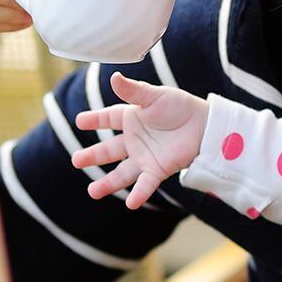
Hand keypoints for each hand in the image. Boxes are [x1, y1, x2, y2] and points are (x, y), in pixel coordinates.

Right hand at [71, 73, 209, 208]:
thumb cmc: (181, 107)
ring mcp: (145, 157)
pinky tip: (130, 203)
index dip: (94, 120)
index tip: (79, 121)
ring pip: (122, 173)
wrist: (205, 125)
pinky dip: (139, 194)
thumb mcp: (155, 96)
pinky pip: (146, 184)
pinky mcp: (158, 170)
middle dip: (92, 156)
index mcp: (132, 118)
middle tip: (76, 161)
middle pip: (109, 150)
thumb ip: (133, 91)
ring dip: (108, 183)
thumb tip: (113, 77)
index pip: (108, 119)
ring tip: (92, 192)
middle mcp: (135, 140)